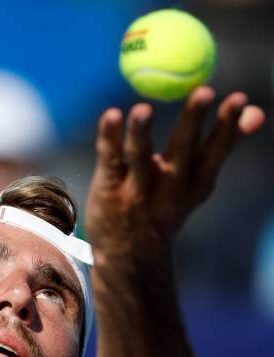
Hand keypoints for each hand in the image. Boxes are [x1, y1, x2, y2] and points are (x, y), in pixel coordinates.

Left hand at [85, 86, 264, 263]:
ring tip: (143, 110)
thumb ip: (223, 145)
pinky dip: (109, 136)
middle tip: (204, 91)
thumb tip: (256, 111)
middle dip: (193, 122)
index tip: (238, 98)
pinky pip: (109, 158)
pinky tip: (112, 115)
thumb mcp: (199, 183)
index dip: (227, 126)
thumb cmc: (167, 207)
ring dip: (140, 133)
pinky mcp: (108, 189)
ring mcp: (136, 191)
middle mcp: (168, 188)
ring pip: (138, 157)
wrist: (130, 256)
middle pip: (181, 150)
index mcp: (195, 185)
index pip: (214, 152)